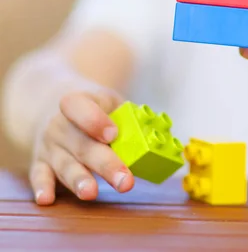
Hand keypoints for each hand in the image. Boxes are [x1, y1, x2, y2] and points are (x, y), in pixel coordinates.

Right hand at [30, 89, 133, 204]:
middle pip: (83, 145)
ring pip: (65, 164)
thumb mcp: (108, 101)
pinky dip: (42, 188)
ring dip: (79, 180)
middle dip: (105, 164)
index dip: (95, 121)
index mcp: (78, 102)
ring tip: (91, 193)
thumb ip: (126, 117)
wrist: (53, 106)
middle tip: (125, 181)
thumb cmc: (94, 107)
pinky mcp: (40, 164)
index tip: (113, 135)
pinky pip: (39, 177)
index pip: (81, 108)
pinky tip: (47, 200)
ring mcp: (49, 146)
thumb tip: (155, 139)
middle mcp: (60, 125)